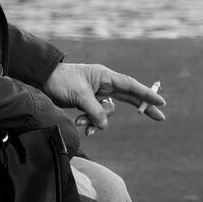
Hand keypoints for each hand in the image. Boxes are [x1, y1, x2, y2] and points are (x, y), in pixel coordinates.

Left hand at [40, 62, 165, 134]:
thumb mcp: (79, 95)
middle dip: (143, 107)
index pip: (131, 86)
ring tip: (80, 122)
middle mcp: (104, 84)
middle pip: (130, 97)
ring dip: (96, 121)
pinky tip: (79, 125)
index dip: (147, 94)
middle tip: (160, 117)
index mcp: (105, 76)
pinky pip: (97, 117)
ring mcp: (97, 94)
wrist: (42, 81)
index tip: (161, 102)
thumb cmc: (61, 81)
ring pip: (108, 113)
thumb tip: (104, 125)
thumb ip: (95, 110)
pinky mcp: (88, 103)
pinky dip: (90, 123)